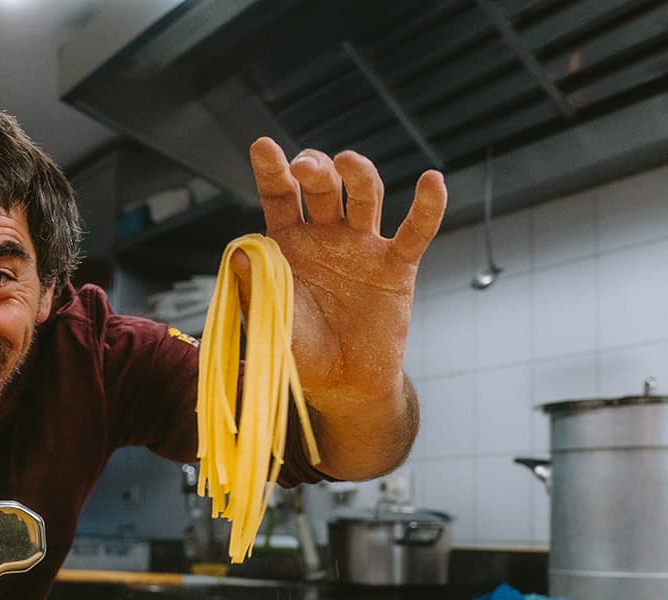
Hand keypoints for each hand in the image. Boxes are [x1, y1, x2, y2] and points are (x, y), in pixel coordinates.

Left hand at [236, 138, 445, 407]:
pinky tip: (432, 181)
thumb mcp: (270, 322)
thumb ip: (254, 290)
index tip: (263, 145)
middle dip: (314, 169)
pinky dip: (428, 206)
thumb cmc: (300, 350)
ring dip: (358, 174)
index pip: (280, 197)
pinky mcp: (396, 267)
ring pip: (365, 196)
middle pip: (323, 187)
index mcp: (288, 243)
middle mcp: (326, 236)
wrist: (343, 384)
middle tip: (304, 167)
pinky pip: (416, 231)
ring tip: (346, 162)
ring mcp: (363, 247)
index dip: (271, 170)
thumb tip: (236, 255)